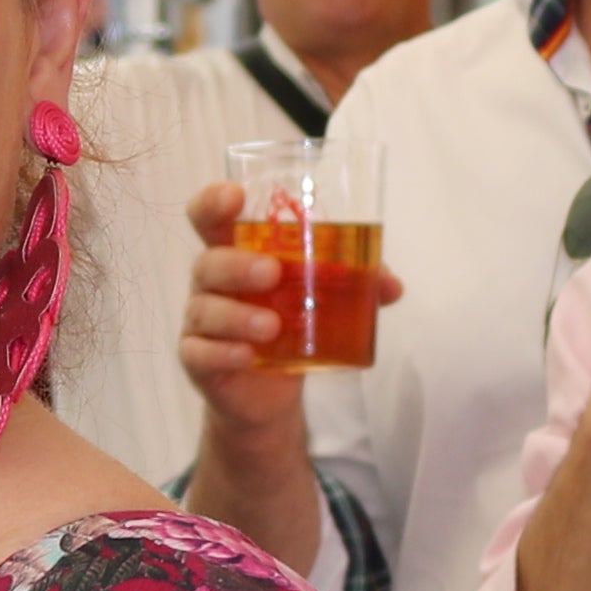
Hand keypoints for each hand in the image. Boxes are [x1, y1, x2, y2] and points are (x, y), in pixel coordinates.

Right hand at [176, 180, 401, 427]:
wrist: (268, 393)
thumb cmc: (288, 325)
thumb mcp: (321, 299)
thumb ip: (355, 284)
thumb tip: (392, 285)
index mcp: (235, 252)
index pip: (208, 217)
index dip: (213, 202)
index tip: (235, 197)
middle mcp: (212, 283)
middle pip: (208, 261)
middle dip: (237, 264)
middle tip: (273, 273)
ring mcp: (200, 323)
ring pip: (205, 309)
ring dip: (237, 315)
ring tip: (271, 326)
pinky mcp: (198, 360)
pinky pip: (200, 353)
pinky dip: (223, 352)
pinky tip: (247, 356)